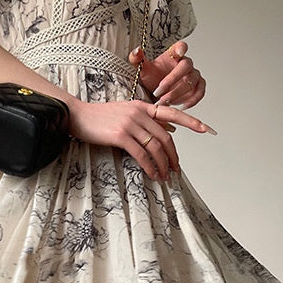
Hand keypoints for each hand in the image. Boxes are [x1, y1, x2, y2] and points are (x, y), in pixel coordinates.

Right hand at [68, 97, 215, 182]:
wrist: (77, 116)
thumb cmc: (101, 117)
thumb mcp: (126, 113)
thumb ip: (147, 120)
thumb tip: (170, 130)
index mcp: (142, 106)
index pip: (171, 112)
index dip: (190, 121)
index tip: (205, 129)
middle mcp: (139, 113)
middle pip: (165, 137)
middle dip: (173, 155)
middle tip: (176, 169)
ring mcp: (130, 123)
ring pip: (155, 147)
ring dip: (163, 164)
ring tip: (165, 176)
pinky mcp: (120, 135)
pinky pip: (141, 154)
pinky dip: (150, 166)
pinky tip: (153, 174)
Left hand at [128, 40, 205, 108]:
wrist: (155, 92)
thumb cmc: (152, 77)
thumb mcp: (142, 69)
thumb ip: (137, 59)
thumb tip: (137, 51)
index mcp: (173, 55)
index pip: (180, 46)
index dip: (181, 48)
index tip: (179, 52)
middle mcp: (186, 63)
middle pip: (185, 68)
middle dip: (171, 81)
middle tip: (158, 92)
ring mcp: (193, 75)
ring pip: (191, 82)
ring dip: (177, 93)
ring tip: (164, 101)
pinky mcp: (197, 87)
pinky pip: (199, 92)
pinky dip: (192, 100)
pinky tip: (181, 105)